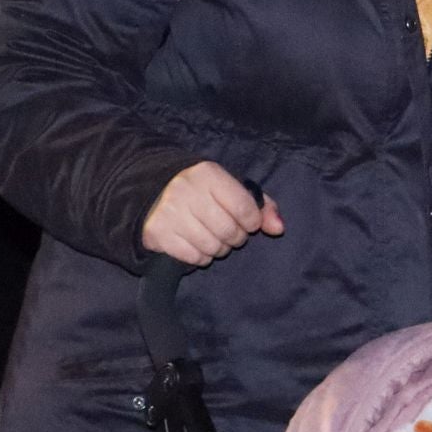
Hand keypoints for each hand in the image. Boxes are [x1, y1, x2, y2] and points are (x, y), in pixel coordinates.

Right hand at [141, 161, 284, 266]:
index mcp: (208, 174)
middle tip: (229, 232)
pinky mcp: (157, 233)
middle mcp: (186, 191)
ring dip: (219, 248)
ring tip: (213, 237)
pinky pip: (193, 257)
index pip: (245, 209)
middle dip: (235, 237)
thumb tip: (279, 228)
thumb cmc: (202, 190)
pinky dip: (201, 256)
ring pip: (212, 247)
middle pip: (229, 231)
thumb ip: (261, 205)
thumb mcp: (231, 188)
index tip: (247, 222)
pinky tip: (197, 244)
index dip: (252, 222)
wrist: (153, 188)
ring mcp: (169, 212)